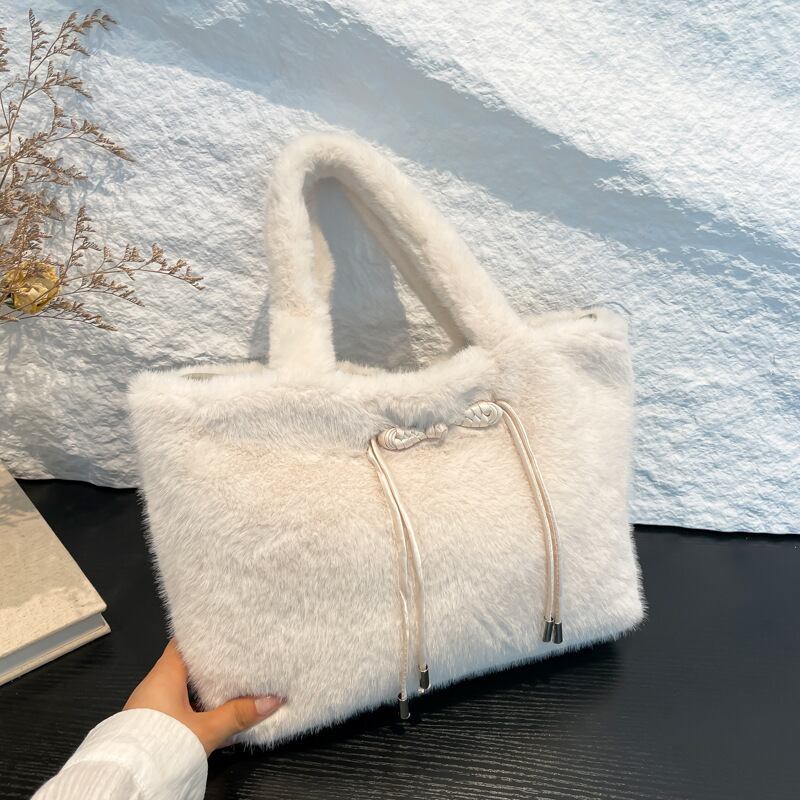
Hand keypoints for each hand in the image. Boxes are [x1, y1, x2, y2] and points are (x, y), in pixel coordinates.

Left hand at [124, 640, 283, 754]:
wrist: (128, 781)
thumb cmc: (161, 745)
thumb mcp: (205, 730)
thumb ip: (238, 714)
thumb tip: (271, 700)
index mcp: (164, 674)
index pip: (183, 641)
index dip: (204, 634)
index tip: (225, 630)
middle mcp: (153, 685)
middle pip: (185, 664)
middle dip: (210, 663)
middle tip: (236, 657)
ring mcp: (150, 705)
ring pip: (181, 687)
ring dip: (202, 686)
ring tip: (230, 682)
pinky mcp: (150, 724)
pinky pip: (176, 706)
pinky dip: (194, 705)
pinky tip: (212, 712)